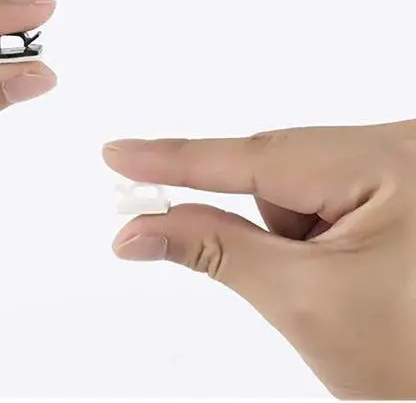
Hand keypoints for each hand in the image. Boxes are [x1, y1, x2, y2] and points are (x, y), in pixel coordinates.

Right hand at [103, 121, 415, 398]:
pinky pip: (323, 197)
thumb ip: (213, 249)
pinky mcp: (397, 187)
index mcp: (389, 164)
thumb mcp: (302, 299)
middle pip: (280, 173)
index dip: (176, 160)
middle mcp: (400, 149)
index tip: (119, 154)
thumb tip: (140, 230)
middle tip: (217, 246)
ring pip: (299, 190)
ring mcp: (401, 167)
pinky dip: (309, 234)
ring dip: (291, 237)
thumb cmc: (411, 355)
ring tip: (332, 284)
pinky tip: (343, 271)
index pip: (256, 158)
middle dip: (256, 223)